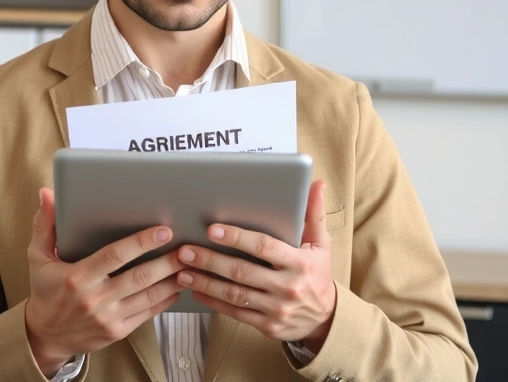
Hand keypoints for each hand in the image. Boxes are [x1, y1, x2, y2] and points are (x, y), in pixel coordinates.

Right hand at [24, 188, 185, 375]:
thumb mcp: (38, 257)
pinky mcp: (117, 332)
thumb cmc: (45, 290)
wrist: (46, 336)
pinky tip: (177, 287)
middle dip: (167, 261)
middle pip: (139, 277)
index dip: (141, 242)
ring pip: (148, 296)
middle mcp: (95, 299)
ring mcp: (108, 318)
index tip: (163, 231)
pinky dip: (165, 300)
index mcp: (78, 277)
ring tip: (190, 265)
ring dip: (172, 280)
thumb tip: (47, 194)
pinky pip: (147, 313)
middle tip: (187, 247)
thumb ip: (45, 224)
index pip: (114, 256)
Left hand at [175, 180, 336, 351]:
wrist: (325, 318)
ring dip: (206, 282)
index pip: (264, 247)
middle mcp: (287, 287)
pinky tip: (196, 292)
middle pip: (242, 271)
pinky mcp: (267, 325)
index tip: (213, 230)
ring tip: (183, 271)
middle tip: (185, 250)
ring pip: (234, 294)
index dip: (237, 237)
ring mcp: (276, 308)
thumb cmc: (318, 274)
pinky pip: (236, 312)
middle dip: (210, 260)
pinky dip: (214, 302)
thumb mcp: (321, 245)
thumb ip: (314, 214)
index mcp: (299, 263)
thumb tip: (316, 183)